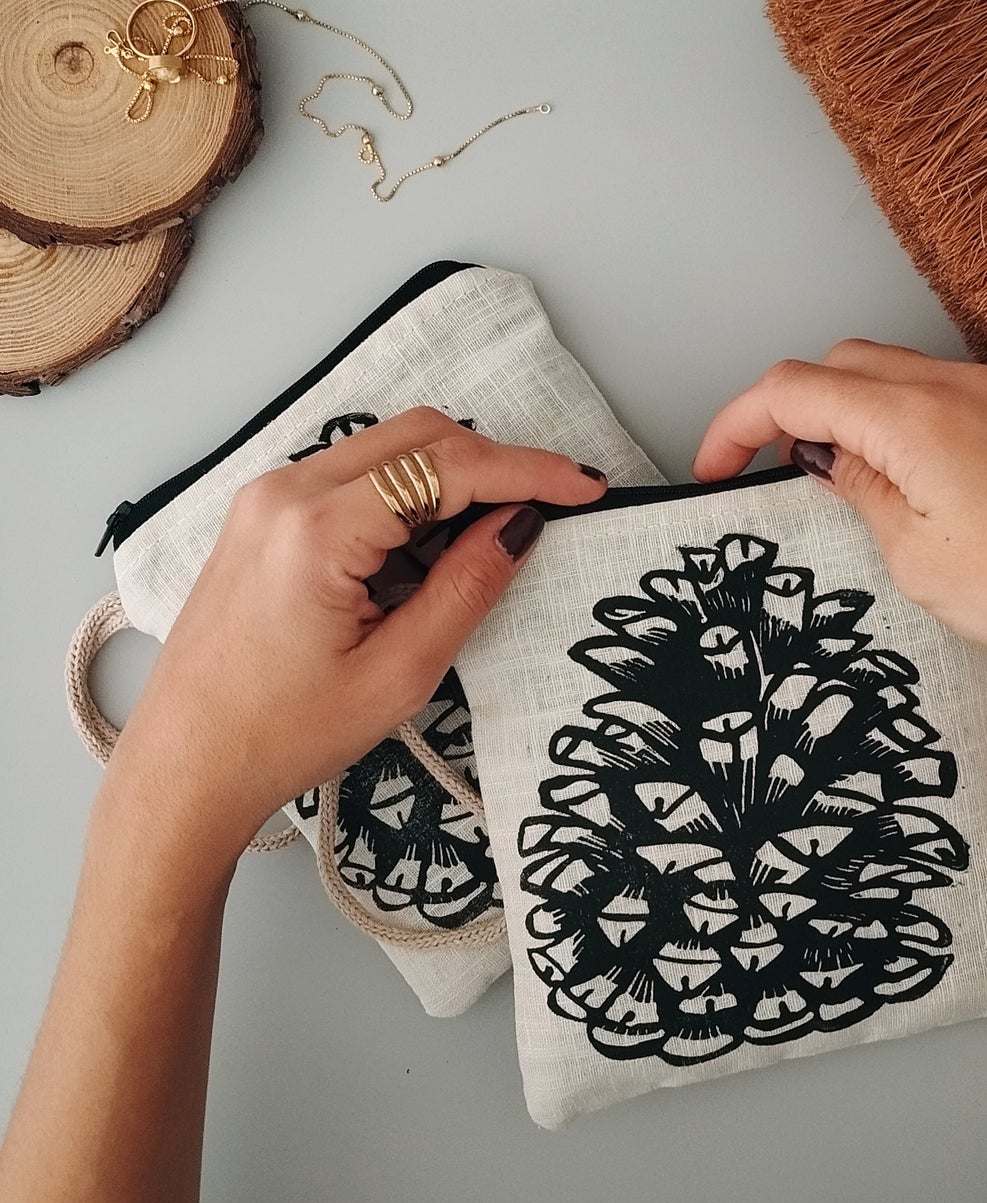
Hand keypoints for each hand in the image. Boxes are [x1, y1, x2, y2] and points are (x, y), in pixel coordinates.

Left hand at [107, 407, 606, 859]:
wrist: (185, 767)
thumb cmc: (281, 734)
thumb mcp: (400, 672)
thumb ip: (468, 586)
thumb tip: (521, 524)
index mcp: (318, 528)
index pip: (448, 466)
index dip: (529, 470)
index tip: (585, 486)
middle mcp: (286, 492)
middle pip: (420, 436)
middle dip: (496, 464)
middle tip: (552, 507)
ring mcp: (268, 498)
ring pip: (389, 449)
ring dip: (452, 479)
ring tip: (489, 540)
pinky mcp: (265, 516)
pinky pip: (355, 475)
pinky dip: (408, 494)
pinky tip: (430, 547)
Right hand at [694, 339, 986, 693]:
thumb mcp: (916, 556)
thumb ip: (861, 492)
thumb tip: (832, 461)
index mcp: (910, 415)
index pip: (790, 389)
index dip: (734, 425)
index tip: (713, 467)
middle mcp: (954, 386)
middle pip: (837, 365)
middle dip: (787, 411)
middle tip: (771, 474)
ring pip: (890, 375)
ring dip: (847, 415)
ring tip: (840, 487)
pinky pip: (940, 398)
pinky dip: (899, 424)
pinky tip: (908, 484)